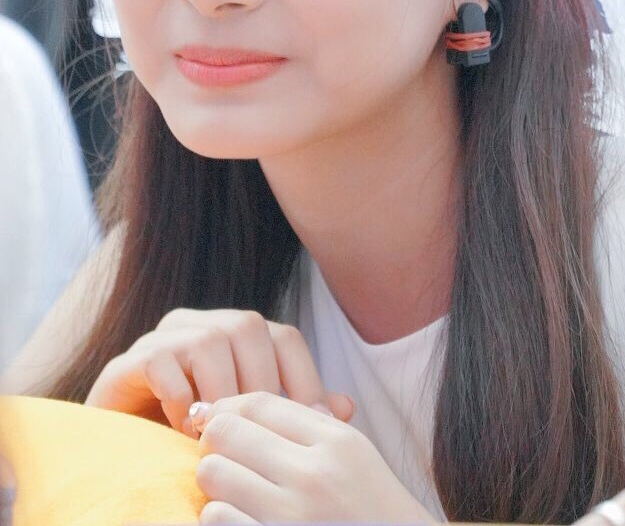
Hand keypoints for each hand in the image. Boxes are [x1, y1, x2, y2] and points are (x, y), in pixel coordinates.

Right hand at [85, 308, 353, 434]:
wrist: (125, 454)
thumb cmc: (199, 438)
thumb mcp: (252, 428)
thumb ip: (293, 413)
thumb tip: (345, 406)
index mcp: (238, 334)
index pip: (284, 336)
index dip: (303, 376)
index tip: (313, 422)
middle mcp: (203, 323)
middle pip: (248, 328)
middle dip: (261, 386)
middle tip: (262, 435)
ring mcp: (165, 336)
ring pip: (209, 340)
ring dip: (221, 392)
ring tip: (221, 436)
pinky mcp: (130, 359)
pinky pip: (162, 361)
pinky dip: (180, 398)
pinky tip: (185, 431)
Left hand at [192, 391, 437, 523]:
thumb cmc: (370, 508)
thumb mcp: (351, 453)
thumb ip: (305, 423)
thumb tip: (238, 406)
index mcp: (335, 442)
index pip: (258, 403)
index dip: (227, 407)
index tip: (216, 418)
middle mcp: (313, 476)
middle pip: (227, 432)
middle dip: (216, 441)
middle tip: (226, 456)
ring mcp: (291, 517)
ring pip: (213, 473)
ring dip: (216, 481)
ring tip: (233, 489)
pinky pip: (216, 517)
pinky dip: (220, 516)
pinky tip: (240, 517)